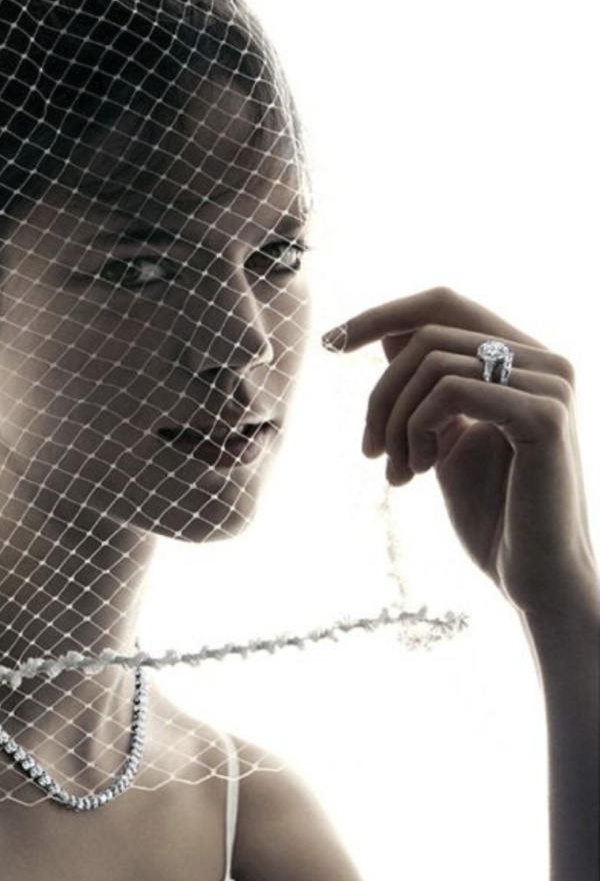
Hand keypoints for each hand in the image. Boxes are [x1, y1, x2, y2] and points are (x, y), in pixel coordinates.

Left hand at [324, 287, 595, 611]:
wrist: (532, 577)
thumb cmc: (491, 515)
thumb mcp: (444, 437)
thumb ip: (427, 387)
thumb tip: (388, 333)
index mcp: (523, 359)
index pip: (443, 303)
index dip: (381, 312)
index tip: (330, 343)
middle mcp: (544, 360)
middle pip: (427, 333)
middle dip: (381, 393)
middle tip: (370, 452)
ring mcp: (549, 383)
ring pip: (432, 361)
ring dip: (395, 421)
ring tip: (399, 473)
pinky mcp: (544, 414)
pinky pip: (452, 390)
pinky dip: (417, 429)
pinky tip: (421, 472)